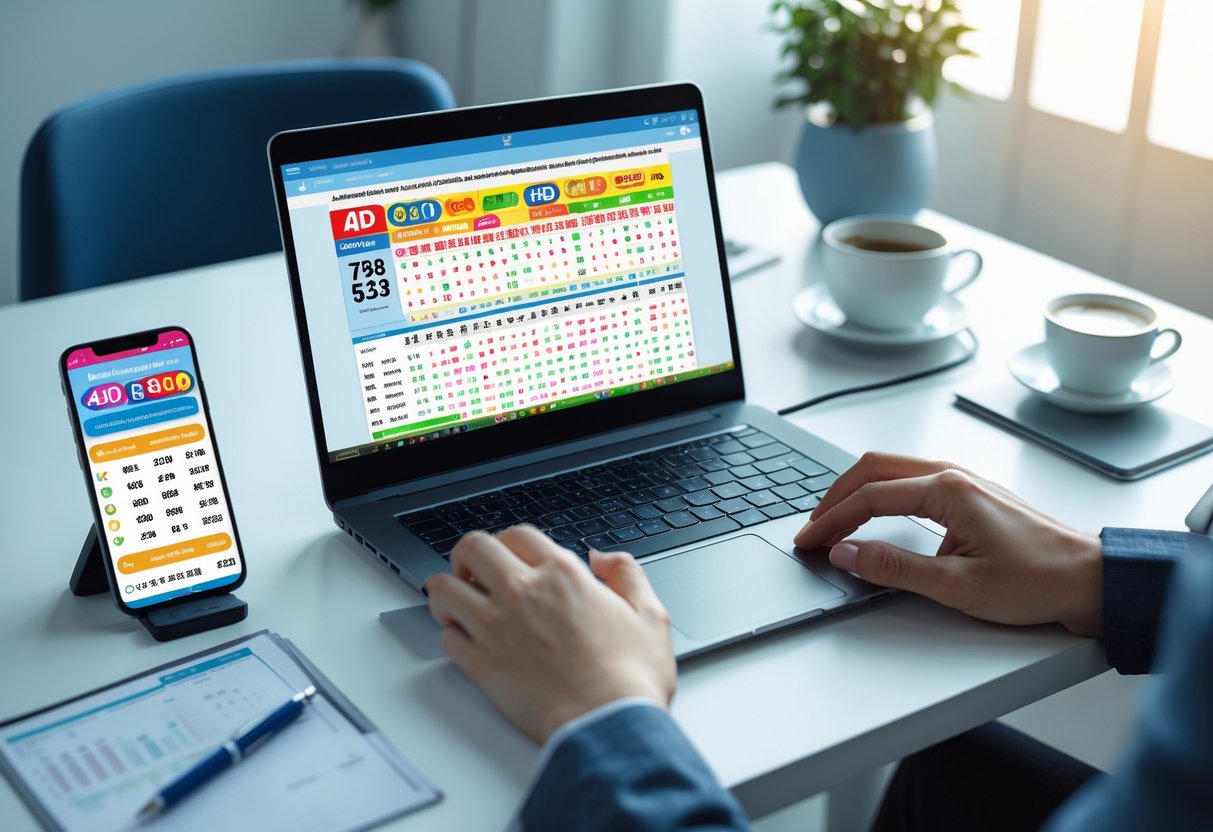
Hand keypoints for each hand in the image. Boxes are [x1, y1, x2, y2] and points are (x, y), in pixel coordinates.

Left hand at [425, 525, 675, 742]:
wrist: (607, 724)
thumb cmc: (631, 677)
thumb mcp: (650, 613)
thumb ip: (627, 573)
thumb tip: (602, 557)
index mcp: (562, 574)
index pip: (517, 534)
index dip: (509, 541)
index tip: (509, 556)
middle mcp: (523, 592)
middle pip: (471, 547)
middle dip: (467, 556)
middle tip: (473, 572)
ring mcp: (496, 627)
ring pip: (444, 588)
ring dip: (447, 592)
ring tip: (458, 604)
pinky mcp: (480, 664)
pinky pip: (446, 637)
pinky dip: (450, 635)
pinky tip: (465, 641)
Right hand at [794, 453, 1103, 636]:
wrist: (1090, 579)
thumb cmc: (1038, 581)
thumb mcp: (958, 586)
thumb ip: (894, 569)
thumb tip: (847, 554)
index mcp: (947, 490)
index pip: (869, 497)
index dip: (831, 521)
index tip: (809, 541)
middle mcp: (953, 475)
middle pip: (872, 468)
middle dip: (834, 497)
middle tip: (811, 528)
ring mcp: (962, 480)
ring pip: (890, 468)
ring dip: (855, 491)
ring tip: (833, 520)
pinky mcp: (969, 493)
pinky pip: (910, 479)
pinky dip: (879, 492)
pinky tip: (873, 512)